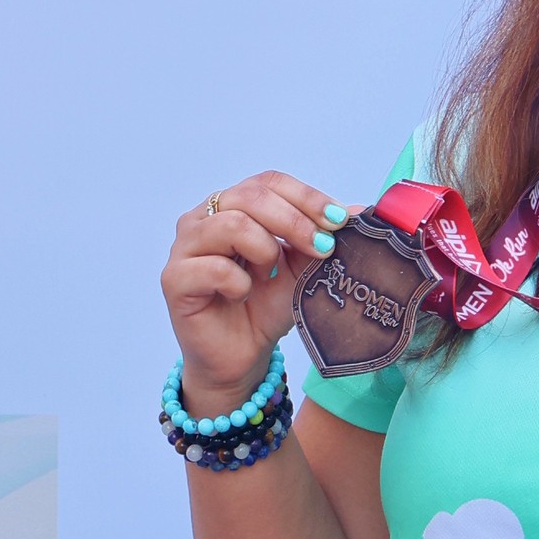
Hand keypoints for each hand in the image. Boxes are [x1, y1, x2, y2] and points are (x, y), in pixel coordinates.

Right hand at [161, 173, 352, 413]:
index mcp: (234, 205)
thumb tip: (363, 210)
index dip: (307, 197)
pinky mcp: (174, 278)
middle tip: (322, 247)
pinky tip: (241, 295)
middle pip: (251, 195)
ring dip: (265, 249)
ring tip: (270, 274)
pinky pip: (213, 267)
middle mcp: (203, 217)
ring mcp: (185, 246)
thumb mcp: (303, 268)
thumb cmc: (266, 306)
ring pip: (231, 224)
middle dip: (295, 220)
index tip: (338, 220)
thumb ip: (323, 237)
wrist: (241, 356)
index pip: (269, 182)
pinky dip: (239, 282)